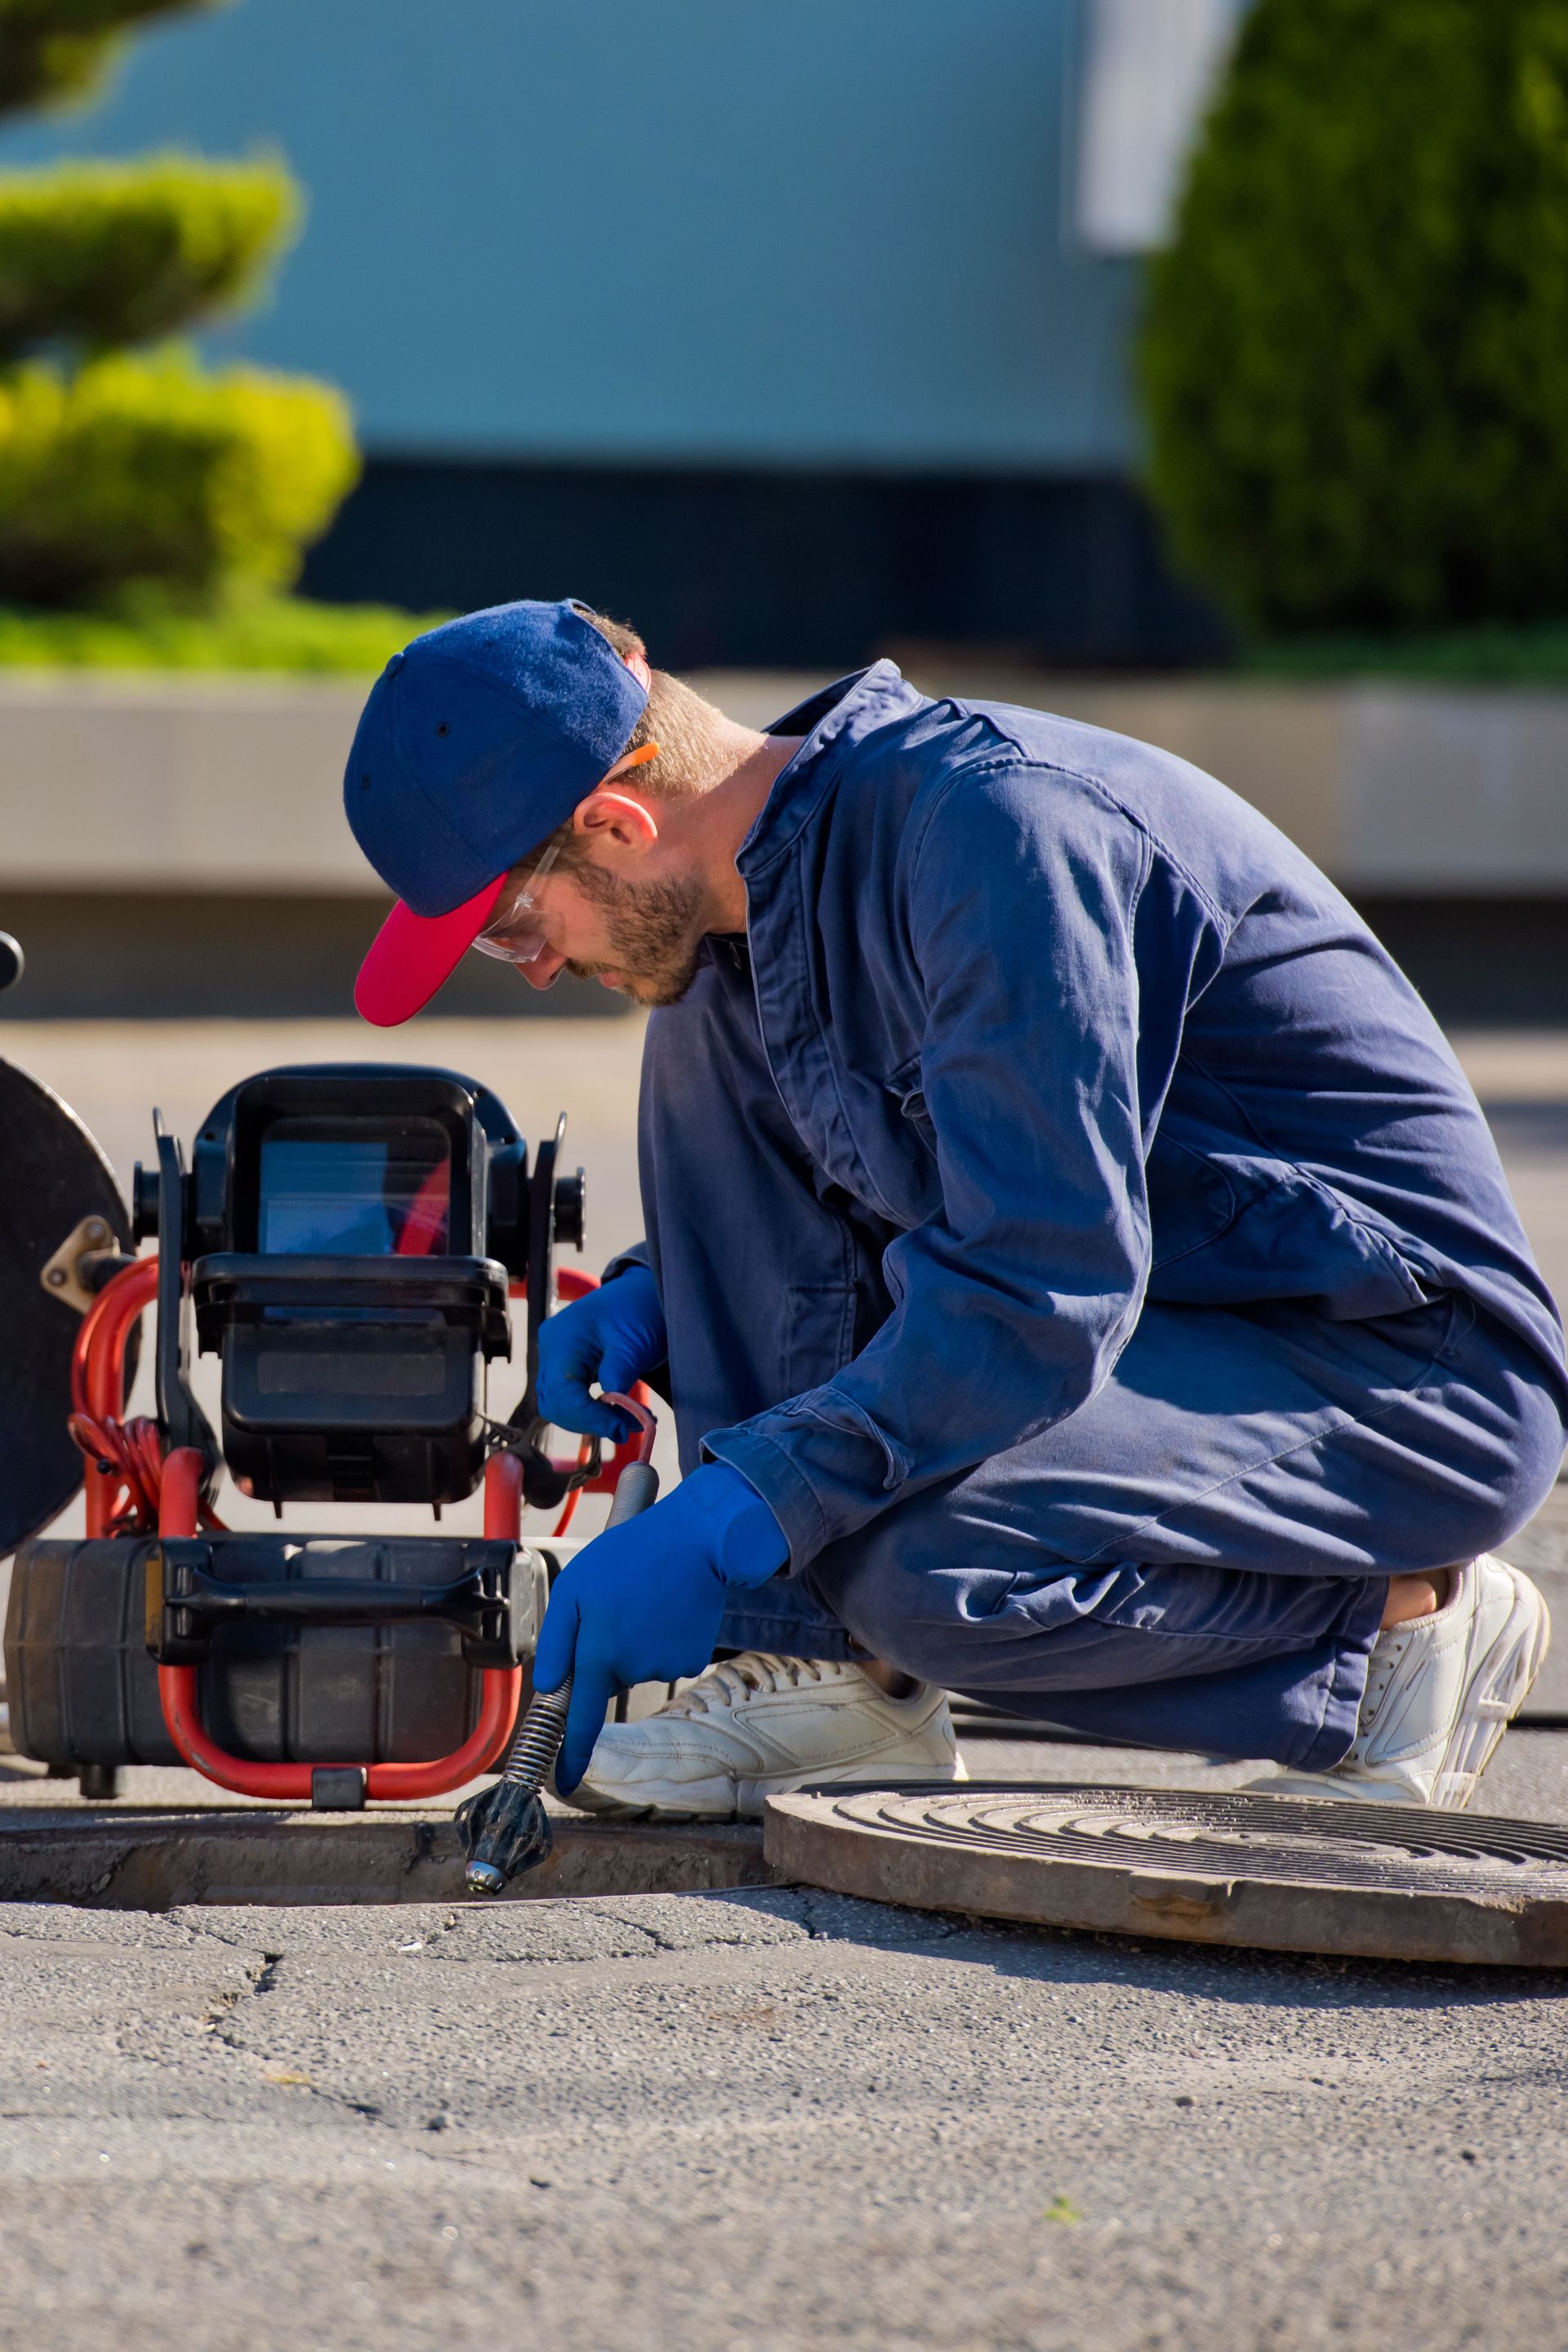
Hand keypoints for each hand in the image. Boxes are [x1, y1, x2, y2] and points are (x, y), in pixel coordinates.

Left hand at [533, 1462, 788, 1791]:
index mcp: (599, 1654)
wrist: (696, 1540)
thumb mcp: (574, 1589)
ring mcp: (667, 1666)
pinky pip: (664, 1659)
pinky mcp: (692, 1659)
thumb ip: (555, 1643)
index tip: (565, 1783)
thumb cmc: (627, 1558)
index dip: (572, 1757)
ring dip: (633, 1643)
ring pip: (637, 1668)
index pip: (582, 1722)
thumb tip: (548, 1689)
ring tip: (643, 1599)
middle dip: (603, 1654)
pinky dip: (660, 1640)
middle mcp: (635, 1669)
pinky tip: (666, 1608)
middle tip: (613, 1607)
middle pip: (608, 1679)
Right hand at [537, 1263, 666, 1442]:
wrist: (646, 1294)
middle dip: (591, 1421)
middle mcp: (552, 1348)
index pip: (561, 1392)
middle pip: (555, 1403)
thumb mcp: (634, 1342)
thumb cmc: (641, 1309)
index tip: (622, 1428)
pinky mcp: (568, 1366)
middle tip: (629, 1426)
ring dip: (593, 1419)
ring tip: (631, 1420)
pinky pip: (570, 1398)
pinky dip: (594, 1411)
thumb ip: (619, 1373)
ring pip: (560, 1405)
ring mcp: (556, 1357)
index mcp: (563, 1337)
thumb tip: (612, 1414)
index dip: (589, 1417)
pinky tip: (621, 1412)